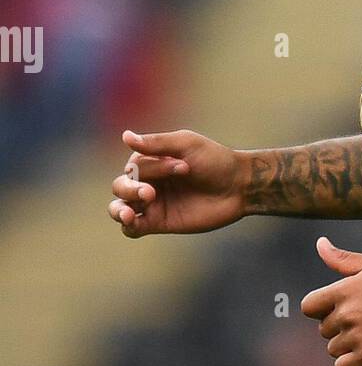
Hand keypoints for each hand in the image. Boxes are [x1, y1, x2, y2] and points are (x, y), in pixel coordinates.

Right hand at [108, 128, 244, 236]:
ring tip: (128, 213)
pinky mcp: (160, 223)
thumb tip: (125, 136)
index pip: (134, 166)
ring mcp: (153, 204)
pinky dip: (128, 226)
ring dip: (118, 209)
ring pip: (120, 207)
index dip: (154, 168)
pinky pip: (134, 228)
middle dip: (130, 189)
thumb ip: (156, 143)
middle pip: (120, 186)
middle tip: (152, 192)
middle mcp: (149, 181)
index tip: (184, 168)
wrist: (239, 186)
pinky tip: (132, 222)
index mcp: (151, 161)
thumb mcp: (187, 144)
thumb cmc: (215, 160)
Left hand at [301, 237, 361, 365]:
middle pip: (323, 329)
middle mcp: (346, 314)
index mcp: (344, 290)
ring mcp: (357, 337)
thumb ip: (343, 259)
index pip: (308, 306)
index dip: (321, 309)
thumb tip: (320, 243)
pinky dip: (352, 363)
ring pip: (334, 349)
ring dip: (348, 346)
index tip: (339, 309)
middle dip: (340, 327)